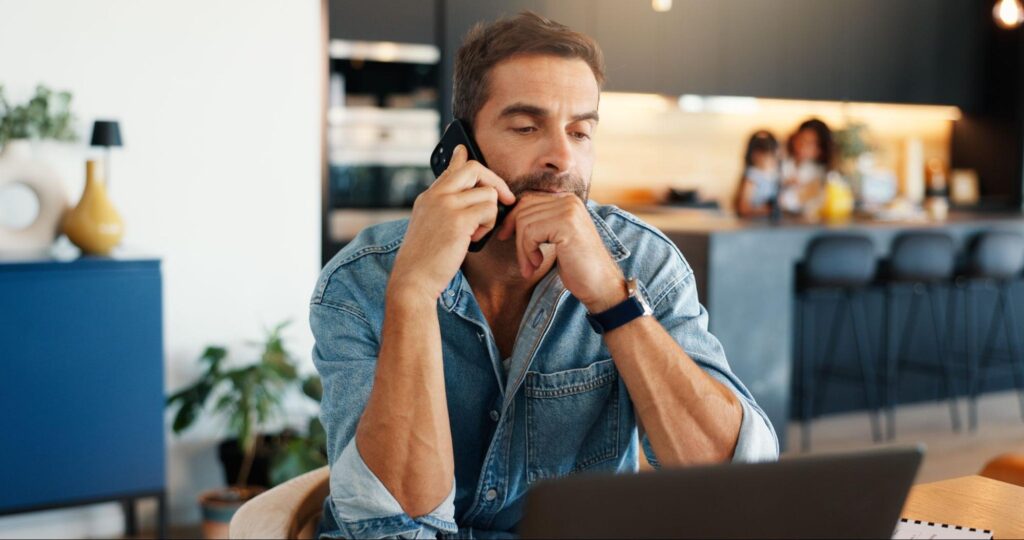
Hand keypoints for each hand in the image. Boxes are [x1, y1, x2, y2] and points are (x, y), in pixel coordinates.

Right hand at [389, 145, 515, 301]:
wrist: (412, 280)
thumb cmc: (424, 260)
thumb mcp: (430, 227)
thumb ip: (445, 208)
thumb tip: (465, 198)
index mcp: (428, 197)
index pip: (450, 168)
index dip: (461, 158)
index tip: (464, 151)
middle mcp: (436, 195)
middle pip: (474, 168)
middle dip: (495, 182)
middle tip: (504, 199)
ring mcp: (446, 205)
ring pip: (488, 193)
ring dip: (490, 215)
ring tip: (476, 232)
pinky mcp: (458, 220)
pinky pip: (490, 210)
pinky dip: (488, 225)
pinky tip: (474, 238)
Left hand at [495, 192, 625, 311]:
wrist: (600, 285)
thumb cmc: (577, 265)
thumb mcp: (555, 238)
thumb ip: (540, 222)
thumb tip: (508, 217)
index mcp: (567, 200)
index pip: (528, 200)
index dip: (512, 218)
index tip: (505, 236)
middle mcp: (569, 200)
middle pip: (524, 209)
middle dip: (516, 236)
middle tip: (523, 261)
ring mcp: (569, 210)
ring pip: (524, 222)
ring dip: (522, 249)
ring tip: (531, 266)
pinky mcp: (566, 224)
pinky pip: (530, 233)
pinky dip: (527, 252)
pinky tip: (538, 264)